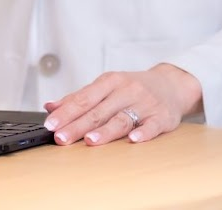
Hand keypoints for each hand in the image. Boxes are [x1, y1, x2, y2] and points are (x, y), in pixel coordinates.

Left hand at [42, 63, 200, 145]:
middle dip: (78, 125)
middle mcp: (126, 90)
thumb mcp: (106, 86)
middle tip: (61, 138)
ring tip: (90, 140)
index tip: (50, 125)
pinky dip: (143, 132)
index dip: (66, 112)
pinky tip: (132, 140)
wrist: (172, 85)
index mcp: (110, 81)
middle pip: (98, 110)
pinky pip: (152, 126)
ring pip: (122, 118)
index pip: (83, 98)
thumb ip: (79, 98)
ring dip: (105, 130)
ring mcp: (145, 103)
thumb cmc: (133, 88)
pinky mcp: (162, 117)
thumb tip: (50, 107)